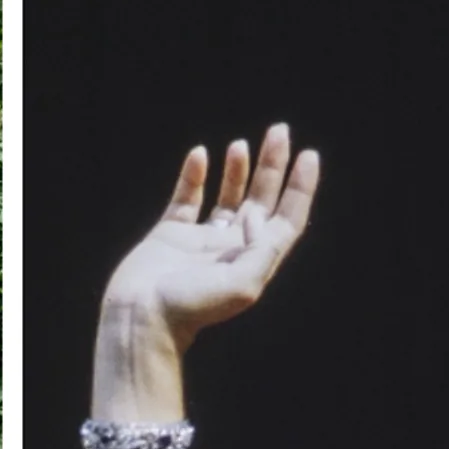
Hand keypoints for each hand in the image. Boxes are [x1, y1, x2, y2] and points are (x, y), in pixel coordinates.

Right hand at [100, 123, 323, 349]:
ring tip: (241, 144)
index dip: (300, 188)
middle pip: (261, 199)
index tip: (308, 154)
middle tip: (279, 131)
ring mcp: (202, 240)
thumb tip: (258, 214)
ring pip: (227, 197)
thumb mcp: (243, 286)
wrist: (141, 317)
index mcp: (254, 260)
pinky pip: (187, 199)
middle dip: (272, 166)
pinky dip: (194, 176)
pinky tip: (200, 155)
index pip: (286, 218)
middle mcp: (232, 248)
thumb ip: (261, 249)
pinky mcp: (170, 234)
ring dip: (237, 170)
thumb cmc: (192, 308)